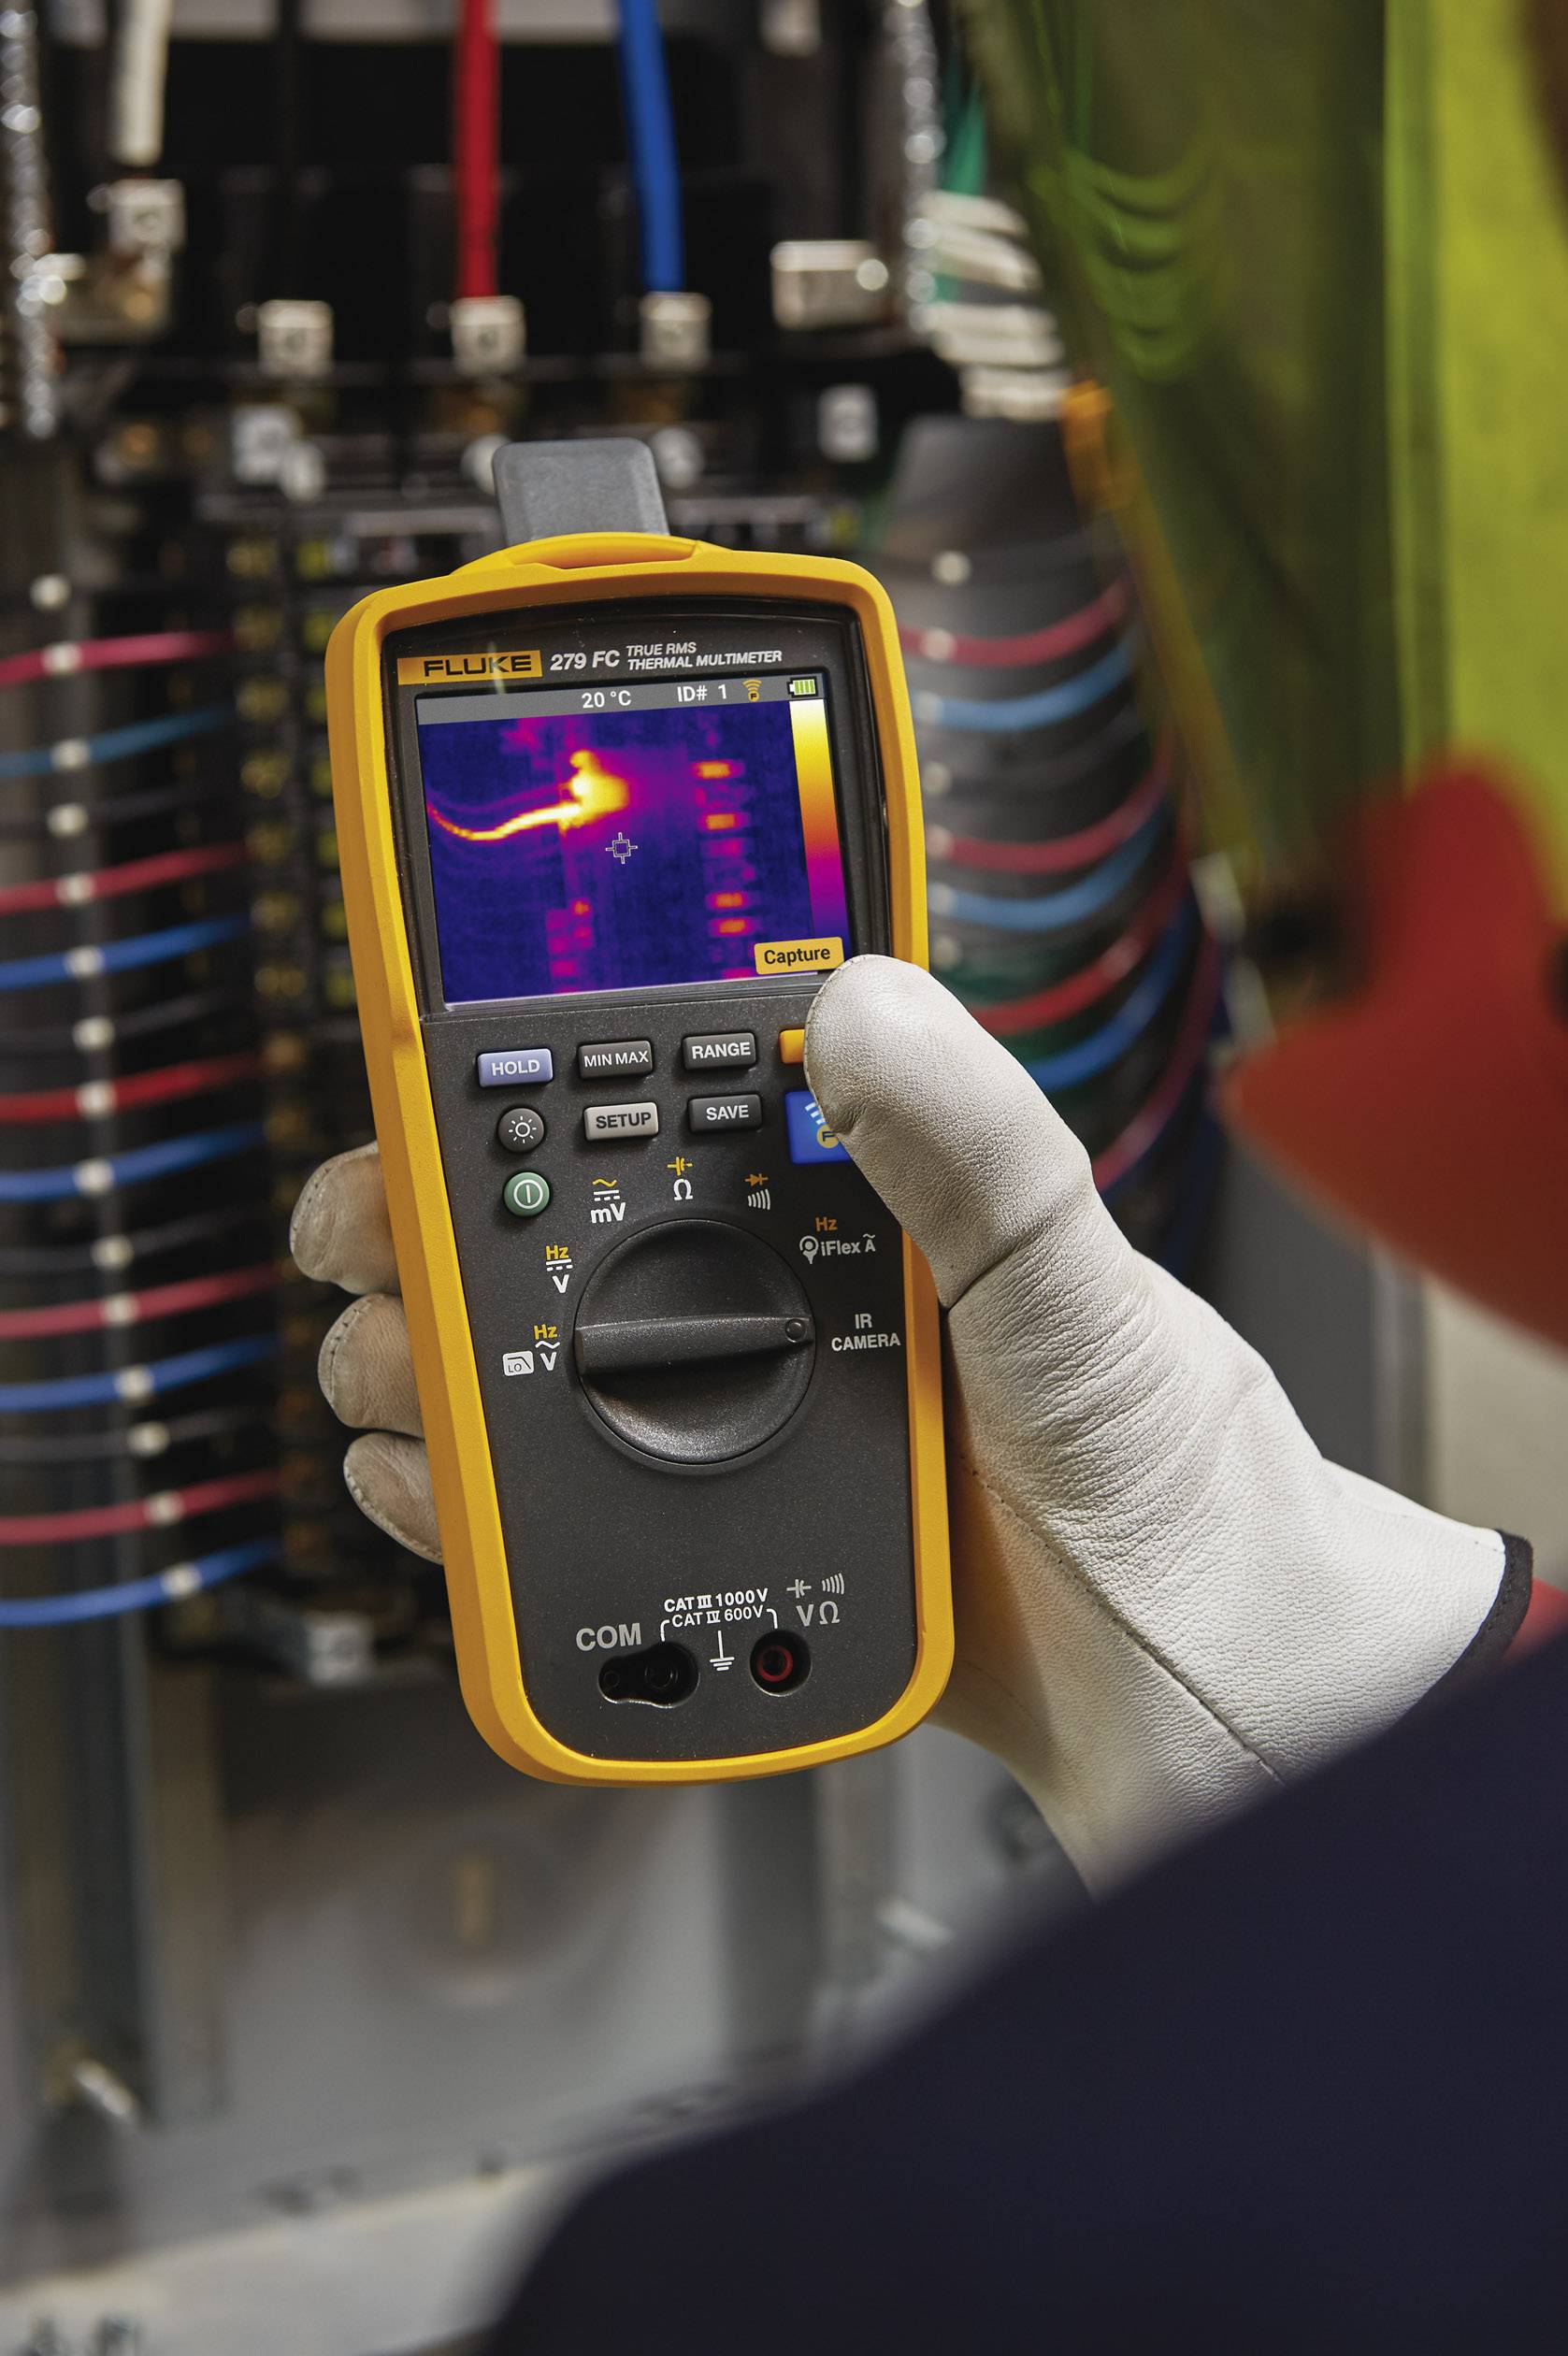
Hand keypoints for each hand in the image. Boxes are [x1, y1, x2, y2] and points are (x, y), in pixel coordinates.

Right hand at [292, 959, 1522, 1882]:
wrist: (1217, 1699)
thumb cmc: (1183, 1479)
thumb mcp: (1075, 1285)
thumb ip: (975, 1144)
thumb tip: (855, 1005)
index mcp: (857, 1207)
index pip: (660, 1108)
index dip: (525, 1087)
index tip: (422, 1091)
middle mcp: (784, 1312)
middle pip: (553, 1251)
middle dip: (430, 1244)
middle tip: (373, 1260)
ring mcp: (747, 1435)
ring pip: (530, 1383)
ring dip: (423, 1375)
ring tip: (392, 1388)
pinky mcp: (729, 1552)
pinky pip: (565, 1519)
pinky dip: (472, 1506)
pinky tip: (430, 1488)